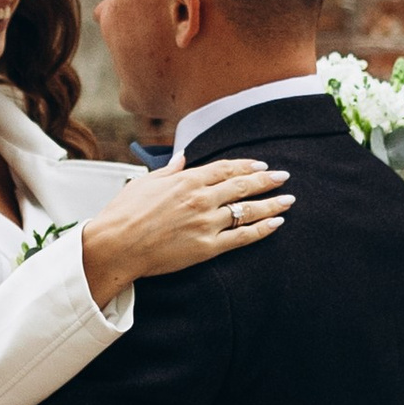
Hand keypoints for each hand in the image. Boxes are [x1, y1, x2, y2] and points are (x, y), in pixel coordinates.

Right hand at [81, 156, 290, 307]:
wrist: (115, 246)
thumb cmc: (123, 215)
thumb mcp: (144, 183)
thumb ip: (169, 170)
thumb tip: (182, 157)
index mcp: (186, 180)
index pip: (226, 168)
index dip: (246, 165)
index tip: (261, 164)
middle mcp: (201, 199)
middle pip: (243, 185)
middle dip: (267, 180)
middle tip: (283, 177)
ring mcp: (206, 223)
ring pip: (248, 210)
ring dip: (272, 203)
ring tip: (288, 200)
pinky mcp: (207, 247)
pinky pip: (242, 237)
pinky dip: (262, 229)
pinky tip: (276, 224)